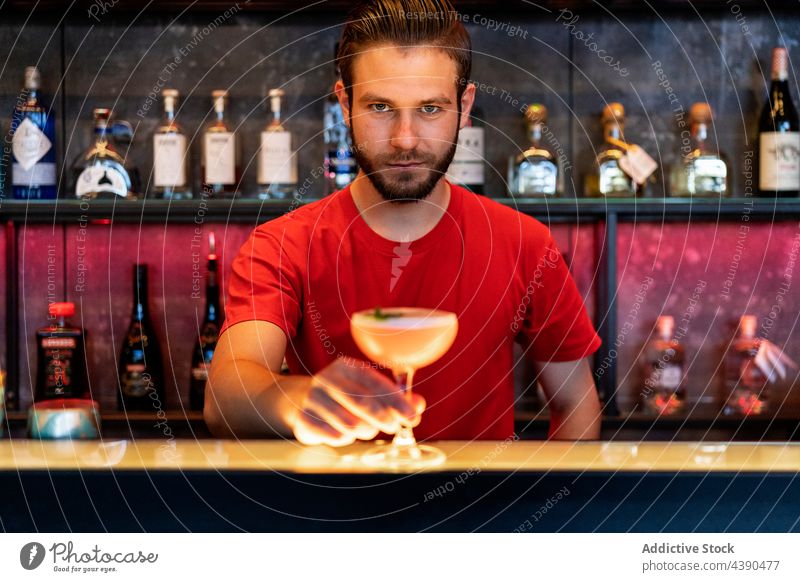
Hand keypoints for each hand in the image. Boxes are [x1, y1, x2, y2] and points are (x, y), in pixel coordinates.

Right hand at [292, 356, 424, 446]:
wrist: (303, 403)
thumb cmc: (345, 397)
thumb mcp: (369, 391)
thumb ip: (397, 398)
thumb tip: (418, 405)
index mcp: (347, 367)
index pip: (375, 382)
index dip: (396, 400)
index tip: (412, 415)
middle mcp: (327, 379)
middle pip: (360, 401)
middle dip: (383, 417)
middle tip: (394, 426)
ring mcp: (313, 399)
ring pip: (348, 422)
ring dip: (365, 430)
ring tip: (367, 428)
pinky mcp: (304, 419)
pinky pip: (334, 436)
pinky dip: (346, 438)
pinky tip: (345, 433)